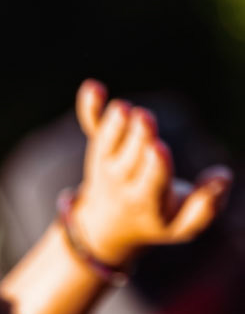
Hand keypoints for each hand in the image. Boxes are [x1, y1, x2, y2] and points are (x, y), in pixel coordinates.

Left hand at [68, 79, 230, 268]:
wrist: (110, 226)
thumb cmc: (156, 217)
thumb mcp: (181, 225)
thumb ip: (204, 208)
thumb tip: (223, 178)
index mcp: (147, 200)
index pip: (151, 182)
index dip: (155, 165)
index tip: (158, 149)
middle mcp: (122, 181)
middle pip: (131, 155)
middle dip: (138, 136)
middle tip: (144, 120)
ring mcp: (108, 162)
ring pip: (108, 142)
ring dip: (114, 124)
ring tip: (123, 111)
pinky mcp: (100, 146)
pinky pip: (92, 126)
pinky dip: (90, 109)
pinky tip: (93, 88)